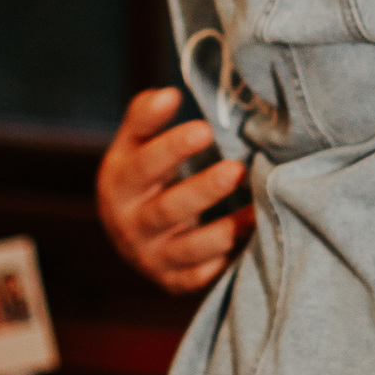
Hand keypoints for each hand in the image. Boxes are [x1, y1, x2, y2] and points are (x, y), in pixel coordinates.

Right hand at [96, 87, 253, 293]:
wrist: (133, 233)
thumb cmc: (143, 176)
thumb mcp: (134, 144)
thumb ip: (146, 116)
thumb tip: (168, 93)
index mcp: (118, 185)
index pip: (142, 167)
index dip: (172, 149)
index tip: (205, 128)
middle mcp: (130, 226)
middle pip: (167, 210)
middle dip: (203, 190)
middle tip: (237, 169)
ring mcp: (152, 258)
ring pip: (188, 249)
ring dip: (223, 231)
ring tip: (255, 210)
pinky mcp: (175, 281)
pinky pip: (201, 276)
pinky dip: (226, 260)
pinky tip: (252, 239)